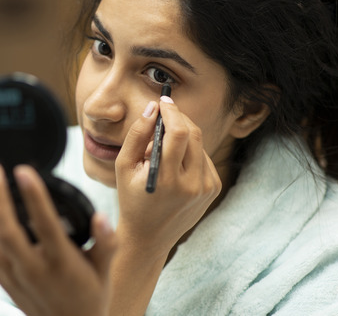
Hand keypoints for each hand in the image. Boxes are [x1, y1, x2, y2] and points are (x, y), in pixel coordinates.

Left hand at [0, 161, 117, 315]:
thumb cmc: (90, 297)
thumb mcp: (106, 271)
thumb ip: (107, 243)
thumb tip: (101, 217)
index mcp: (61, 263)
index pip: (45, 225)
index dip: (34, 196)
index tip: (23, 170)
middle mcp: (34, 270)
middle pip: (5, 230)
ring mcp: (14, 276)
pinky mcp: (2, 279)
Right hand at [115, 97, 221, 255]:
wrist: (149, 237)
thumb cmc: (131, 199)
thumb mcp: (123, 167)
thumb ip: (137, 135)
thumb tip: (153, 108)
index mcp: (167, 180)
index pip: (178, 133)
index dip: (172, 111)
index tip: (164, 100)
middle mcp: (192, 185)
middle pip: (193, 134)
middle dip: (179, 117)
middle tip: (165, 112)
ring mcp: (206, 188)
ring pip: (200, 144)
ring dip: (183, 135)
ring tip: (163, 144)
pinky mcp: (213, 189)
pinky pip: (204, 158)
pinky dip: (190, 151)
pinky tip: (175, 161)